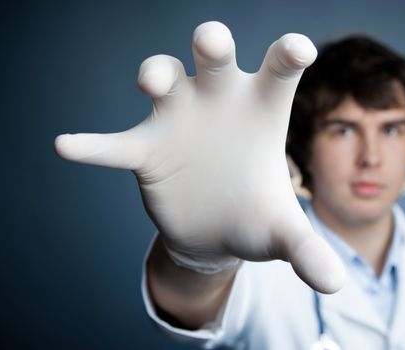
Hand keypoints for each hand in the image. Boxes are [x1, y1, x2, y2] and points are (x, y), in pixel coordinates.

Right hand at [54, 21, 344, 293]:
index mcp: (261, 112)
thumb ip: (307, 250)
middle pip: (213, 58)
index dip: (287, 54)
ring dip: (155, 75)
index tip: (298, 48)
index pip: (278, 72)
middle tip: (210, 41)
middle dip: (210, 44)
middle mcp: (218, 104)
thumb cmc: (255, 216)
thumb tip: (335, 284)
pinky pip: (114, 144)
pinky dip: (93, 146)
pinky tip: (69, 146)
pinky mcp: (145, 150)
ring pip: (163, 80)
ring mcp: (178, 122)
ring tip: (152, 84)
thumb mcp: (283, 233)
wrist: (215, 231)